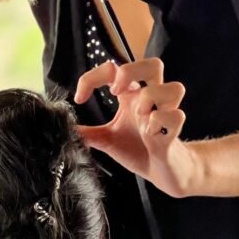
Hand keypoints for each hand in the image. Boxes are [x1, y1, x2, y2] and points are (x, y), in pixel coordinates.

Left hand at [74, 58, 200, 197]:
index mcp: (133, 96)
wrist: (164, 173)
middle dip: (131, 72)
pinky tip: (150, 135)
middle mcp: (151, 100)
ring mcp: (166, 114)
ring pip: (173, 87)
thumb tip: (62, 129)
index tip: (78, 98)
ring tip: (139, 115)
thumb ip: (87, 133)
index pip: (115, 69)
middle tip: (115, 92)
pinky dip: (160, 122)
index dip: (92, 77)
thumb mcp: (107, 140)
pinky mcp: (174, 132)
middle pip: (154, 64)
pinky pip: (177, 115)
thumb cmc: (139, 150)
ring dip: (151, 98)